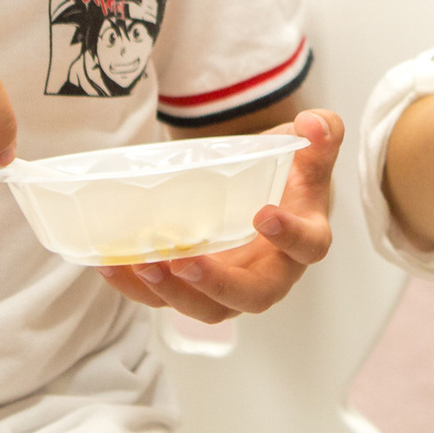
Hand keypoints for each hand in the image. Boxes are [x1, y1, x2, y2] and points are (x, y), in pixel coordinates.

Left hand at [98, 110, 340, 319]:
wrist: (263, 194)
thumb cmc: (288, 176)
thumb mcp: (307, 150)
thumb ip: (322, 134)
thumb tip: (313, 124)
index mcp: (304, 241)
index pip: (307, 246)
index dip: (289, 236)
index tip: (264, 215)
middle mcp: (271, 273)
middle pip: (252, 297)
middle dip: (217, 286)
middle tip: (185, 262)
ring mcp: (231, 286)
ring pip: (207, 309)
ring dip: (173, 294)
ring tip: (142, 265)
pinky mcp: (195, 288)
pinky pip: (167, 299)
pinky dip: (137, 288)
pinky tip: (111, 266)